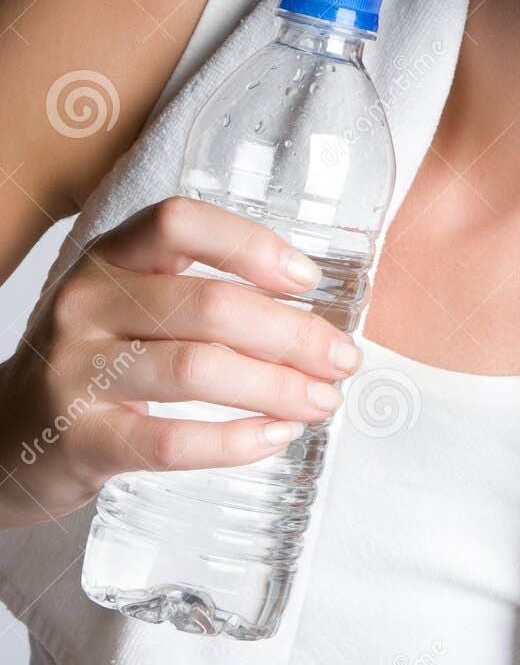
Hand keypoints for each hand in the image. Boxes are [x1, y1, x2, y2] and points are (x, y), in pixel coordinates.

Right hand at [0, 195, 363, 528]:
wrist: (7, 434)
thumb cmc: (97, 362)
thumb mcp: (129, 304)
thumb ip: (198, 292)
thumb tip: (313, 315)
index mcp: (110, 257)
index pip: (178, 223)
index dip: (250, 244)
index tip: (307, 278)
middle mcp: (87, 303)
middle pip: (209, 305)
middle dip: (293, 334)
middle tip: (342, 360)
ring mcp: (78, 371)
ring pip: (197, 370)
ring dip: (277, 387)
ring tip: (322, 402)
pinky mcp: (81, 438)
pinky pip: (170, 441)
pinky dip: (235, 441)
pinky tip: (275, 437)